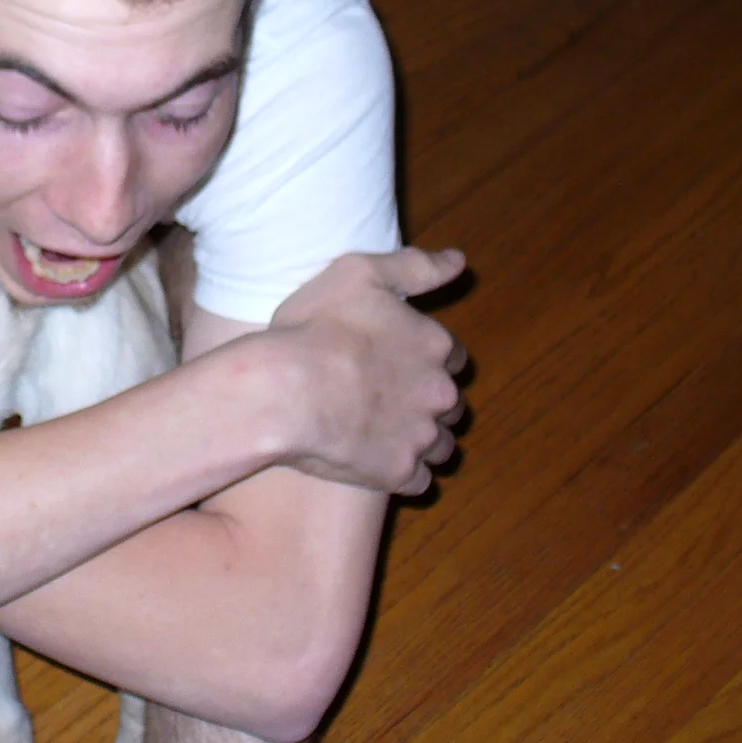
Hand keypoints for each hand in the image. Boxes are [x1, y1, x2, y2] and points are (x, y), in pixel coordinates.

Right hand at [262, 247, 468, 494]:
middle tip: (387, 398)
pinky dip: (403, 474)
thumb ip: (415, 266)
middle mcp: (439, 392)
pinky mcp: (400, 474)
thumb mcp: (360, 273)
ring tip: (382, 435)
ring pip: (442, 446)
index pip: (453, 356)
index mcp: (434, 344)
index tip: (399, 360)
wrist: (283, 391)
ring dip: (421, 441)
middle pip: (451, 403)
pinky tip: (376, 463)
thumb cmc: (315, 328)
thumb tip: (458, 261)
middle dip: (429, 402)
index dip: (427, 358)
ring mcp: (422, 437)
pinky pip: (419, 482)